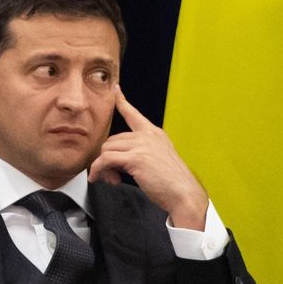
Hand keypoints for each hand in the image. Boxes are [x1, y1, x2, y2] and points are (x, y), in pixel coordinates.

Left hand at [88, 87, 209, 227]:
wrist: (184, 194)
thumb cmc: (173, 183)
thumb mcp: (158, 161)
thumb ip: (141, 154)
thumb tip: (117, 163)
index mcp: (155, 134)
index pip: (134, 114)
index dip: (122, 101)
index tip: (115, 89)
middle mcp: (148, 136)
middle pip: (112, 139)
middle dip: (107, 158)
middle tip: (112, 175)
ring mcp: (142, 145)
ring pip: (107, 149)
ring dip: (103, 167)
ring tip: (112, 179)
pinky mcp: (135, 158)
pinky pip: (105, 160)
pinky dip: (98, 170)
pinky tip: (100, 178)